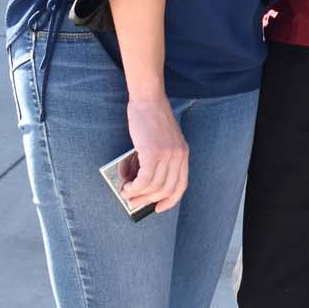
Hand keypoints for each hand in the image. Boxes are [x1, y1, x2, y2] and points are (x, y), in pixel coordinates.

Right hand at [124, 96, 188, 213]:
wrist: (147, 99)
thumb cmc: (150, 118)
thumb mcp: (162, 140)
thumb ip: (158, 160)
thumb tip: (142, 186)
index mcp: (183, 154)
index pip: (180, 185)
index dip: (169, 200)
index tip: (158, 208)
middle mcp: (178, 156)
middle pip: (166, 189)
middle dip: (147, 200)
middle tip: (133, 202)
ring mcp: (167, 155)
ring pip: (153, 187)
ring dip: (137, 194)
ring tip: (125, 192)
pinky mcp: (153, 153)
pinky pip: (144, 180)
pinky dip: (134, 187)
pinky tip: (126, 186)